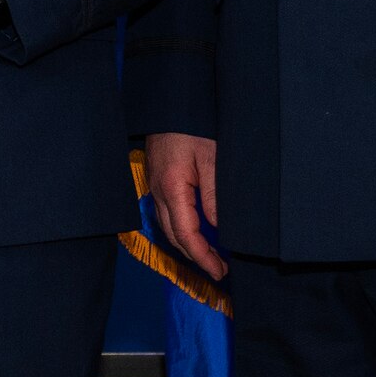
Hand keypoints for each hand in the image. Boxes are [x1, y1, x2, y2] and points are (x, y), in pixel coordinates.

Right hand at [144, 131, 223, 280]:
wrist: (170, 104)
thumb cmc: (192, 127)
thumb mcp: (211, 158)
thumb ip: (214, 195)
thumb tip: (219, 228)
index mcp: (172, 189)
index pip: (186, 235)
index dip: (203, 257)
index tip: (220, 272)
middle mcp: (159, 192)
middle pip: (174, 236)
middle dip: (196, 257)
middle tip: (220, 269)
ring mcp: (155, 187)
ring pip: (169, 227)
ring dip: (189, 244)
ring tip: (212, 255)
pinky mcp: (158, 180)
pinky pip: (167, 214)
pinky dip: (182, 229)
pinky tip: (197, 230)